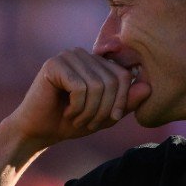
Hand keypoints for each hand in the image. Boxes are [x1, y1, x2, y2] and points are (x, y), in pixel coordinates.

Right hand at [2, 48, 148, 149]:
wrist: (37, 131)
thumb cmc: (69, 122)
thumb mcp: (104, 116)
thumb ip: (125, 103)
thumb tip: (148, 87)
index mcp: (96, 62)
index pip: (123, 75)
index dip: (122, 100)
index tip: (110, 119)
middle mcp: (83, 54)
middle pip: (112, 80)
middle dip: (104, 109)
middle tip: (90, 124)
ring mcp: (68, 56)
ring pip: (97, 85)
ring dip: (90, 111)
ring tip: (78, 120)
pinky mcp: (54, 65)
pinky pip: (80, 87)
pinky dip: (77, 107)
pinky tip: (67, 112)